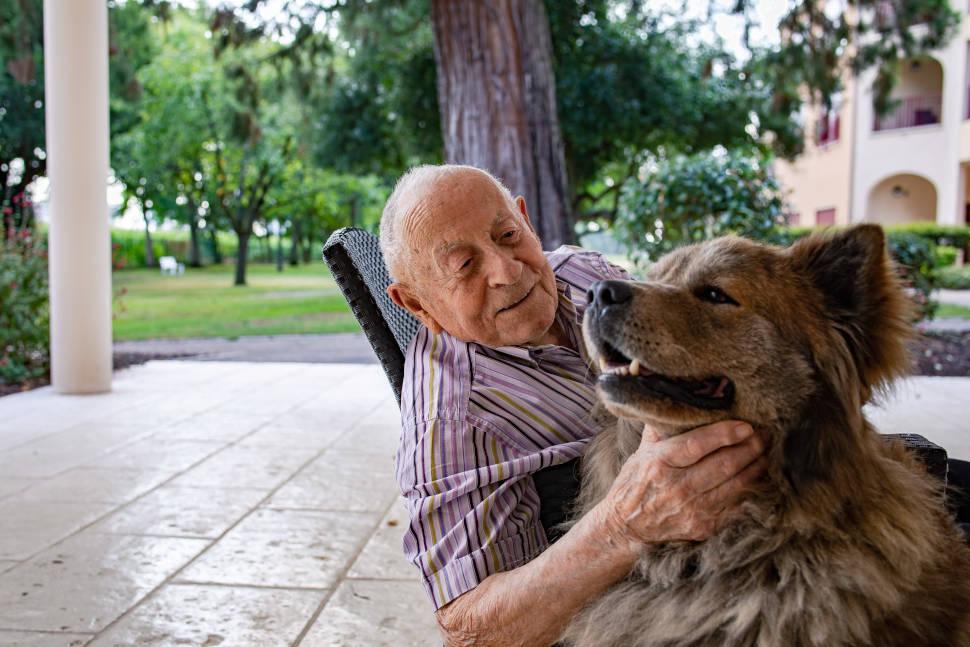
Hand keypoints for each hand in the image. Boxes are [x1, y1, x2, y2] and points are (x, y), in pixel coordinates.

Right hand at [601, 420, 765, 544]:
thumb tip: (681, 398)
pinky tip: (756, 476)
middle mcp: (676, 487)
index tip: (745, 425)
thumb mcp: (642, 450)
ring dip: (755, 467)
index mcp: (659, 463)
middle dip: (749, 448)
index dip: (724, 434)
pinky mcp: (703, 526)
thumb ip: (662, 427)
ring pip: (735, 485)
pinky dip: (750, 489)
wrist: (627, 525)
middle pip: (723, 465)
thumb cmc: (636, 481)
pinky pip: (735, 505)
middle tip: (764, 435)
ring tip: (765, 452)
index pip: (696, 445)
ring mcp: (692, 510)